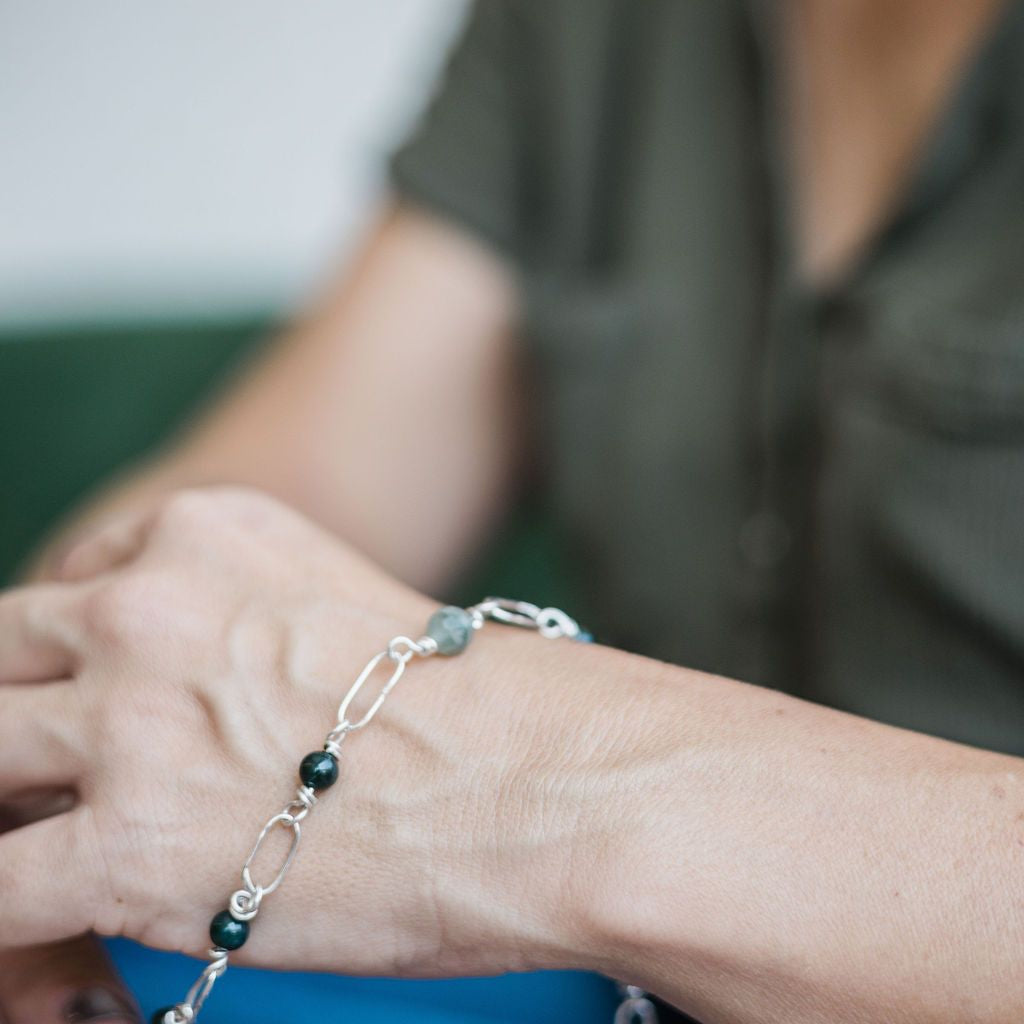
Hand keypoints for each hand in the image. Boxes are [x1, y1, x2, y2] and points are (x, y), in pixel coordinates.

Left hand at [0, 488, 614, 978]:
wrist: (539, 777)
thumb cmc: (474, 707)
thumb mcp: (340, 608)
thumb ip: (246, 628)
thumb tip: (206, 710)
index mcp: (203, 533)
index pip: (70, 581)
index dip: (68, 660)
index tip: (86, 707)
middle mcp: (149, 605)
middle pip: (3, 656)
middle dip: (20, 720)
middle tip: (60, 777)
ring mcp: (128, 719)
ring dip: (10, 809)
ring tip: (63, 846)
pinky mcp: (128, 844)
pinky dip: (12, 917)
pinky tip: (58, 935)